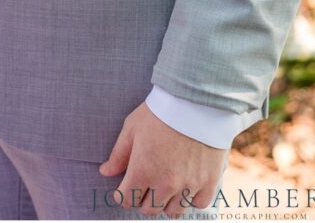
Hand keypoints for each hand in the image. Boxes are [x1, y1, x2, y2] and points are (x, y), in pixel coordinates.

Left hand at [99, 102, 227, 217]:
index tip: (125, 187)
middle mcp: (166, 183)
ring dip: (166, 201)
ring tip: (166, 184)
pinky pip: (198, 204)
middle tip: (145, 184)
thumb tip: (105, 172)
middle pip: (149, 209)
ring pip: (173, 211)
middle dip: (143, 199)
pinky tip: (186, 184)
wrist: (195, 102)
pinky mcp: (209, 182)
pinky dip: (191, 198)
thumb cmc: (160, 112)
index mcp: (143, 170)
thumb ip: (119, 154)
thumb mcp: (132, 128)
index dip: (123, 194)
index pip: (127, 200)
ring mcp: (189, 185)